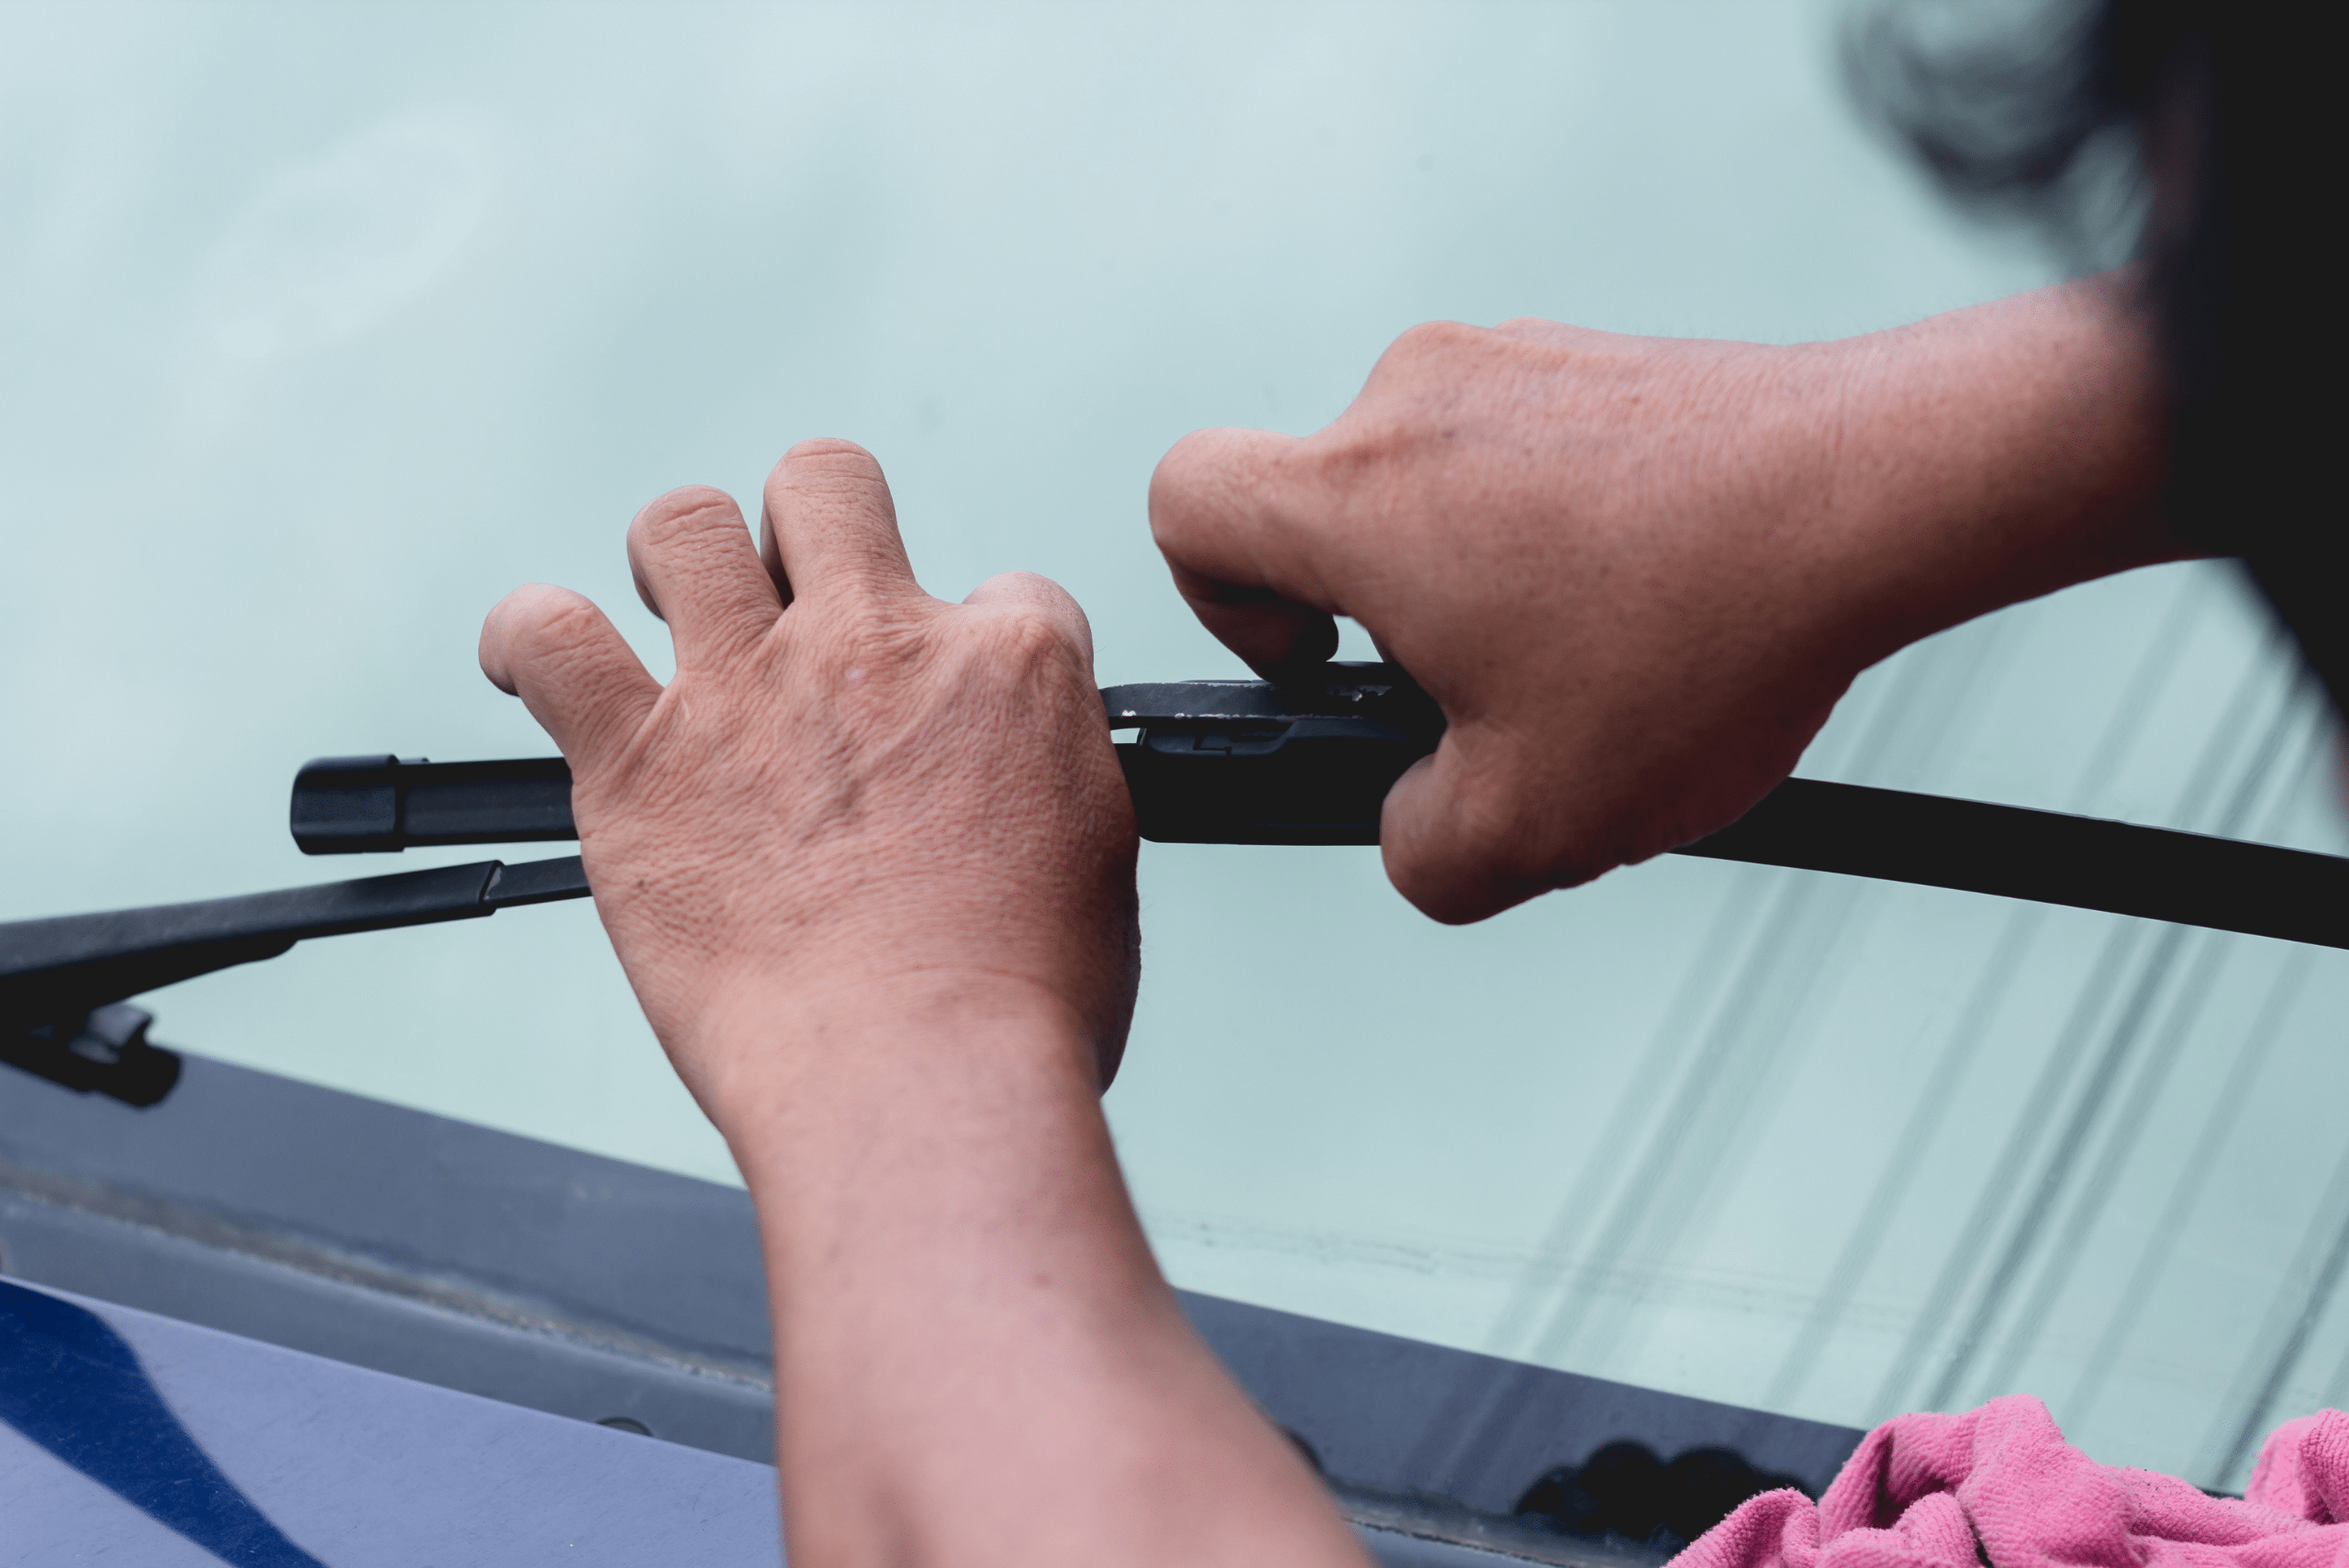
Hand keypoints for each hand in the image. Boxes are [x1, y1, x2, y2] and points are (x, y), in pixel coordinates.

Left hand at [478, 445, 1359, 1567]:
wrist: (920, 1083)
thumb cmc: (1013, 1009)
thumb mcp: (1095, 858)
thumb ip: (1048, 774)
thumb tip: (1020, 768)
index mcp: (1010, 667)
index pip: (1000, 592)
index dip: (968, 643)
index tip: (942, 702)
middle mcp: (876, 644)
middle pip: (829, 488)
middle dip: (814, 525)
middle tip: (800, 600)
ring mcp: (750, 689)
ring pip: (685, 525)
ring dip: (680, 556)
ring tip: (674, 606)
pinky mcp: (638, 759)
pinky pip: (547, 639)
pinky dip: (527, 639)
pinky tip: (534, 663)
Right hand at [1150, 281, 2176, 923]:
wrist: (1885, 493)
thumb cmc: (1705, 639)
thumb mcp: (1534, 823)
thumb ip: (1418, 859)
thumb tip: (1413, 837)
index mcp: (1356, 495)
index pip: (1182, 503)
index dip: (1217, 604)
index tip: (1321, 660)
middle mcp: (1414, 397)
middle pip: (1322, 512)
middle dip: (1388, 622)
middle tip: (1493, 700)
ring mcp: (1516, 360)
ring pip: (1435, 489)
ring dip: (1486, 584)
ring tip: (1605, 662)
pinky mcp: (1600, 358)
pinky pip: (1529, 456)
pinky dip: (1566, 537)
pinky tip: (1663, 609)